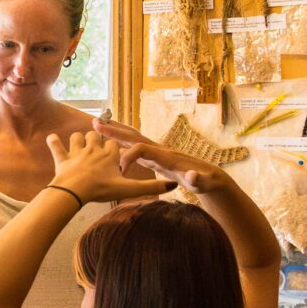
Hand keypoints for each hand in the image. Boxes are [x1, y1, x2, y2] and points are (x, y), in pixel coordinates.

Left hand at [46, 131, 164, 205]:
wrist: (74, 192)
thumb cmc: (100, 190)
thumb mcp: (128, 189)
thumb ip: (150, 187)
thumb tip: (174, 186)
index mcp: (110, 155)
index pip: (114, 145)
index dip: (114, 150)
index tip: (114, 158)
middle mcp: (93, 149)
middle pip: (96, 137)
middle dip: (97, 140)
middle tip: (96, 149)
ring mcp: (76, 152)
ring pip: (77, 137)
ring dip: (78, 140)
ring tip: (79, 146)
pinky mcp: (61, 159)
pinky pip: (55, 146)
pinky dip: (53, 143)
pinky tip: (51, 139)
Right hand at [91, 117, 221, 191]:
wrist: (211, 177)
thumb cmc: (206, 182)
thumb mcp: (203, 183)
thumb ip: (197, 179)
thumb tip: (191, 175)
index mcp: (166, 156)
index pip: (141, 149)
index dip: (128, 158)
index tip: (120, 174)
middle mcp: (159, 150)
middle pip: (133, 136)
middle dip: (114, 131)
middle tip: (95, 124)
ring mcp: (156, 152)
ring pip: (132, 139)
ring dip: (115, 132)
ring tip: (96, 126)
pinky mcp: (154, 157)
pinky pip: (133, 147)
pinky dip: (120, 143)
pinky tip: (109, 144)